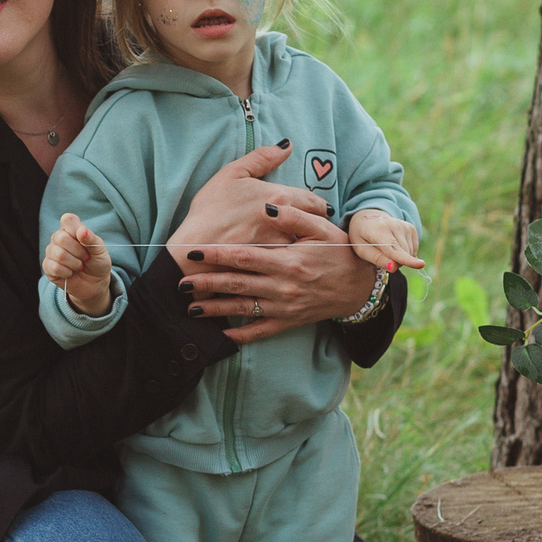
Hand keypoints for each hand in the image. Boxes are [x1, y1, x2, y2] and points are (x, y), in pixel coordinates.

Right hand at [42, 213, 114, 315]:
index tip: (84, 239)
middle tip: (85, 258)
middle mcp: (58, 238)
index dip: (75, 229)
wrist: (95, 283)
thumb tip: (81, 230)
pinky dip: (67, 273)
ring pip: (58, 254)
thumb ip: (91, 239)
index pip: (67, 219)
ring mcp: (51, 252)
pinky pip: (55, 268)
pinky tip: (70, 273)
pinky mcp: (47, 267)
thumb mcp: (100, 250)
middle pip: (61, 238)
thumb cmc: (97, 263)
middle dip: (78, 251)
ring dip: (74, 263)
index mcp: (71, 229)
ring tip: (79, 266)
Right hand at [165, 141, 329, 264]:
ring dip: (305, 244)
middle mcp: (287, 223)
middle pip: (313, 225)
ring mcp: (282, 248)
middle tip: (313, 227)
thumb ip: (262, 158)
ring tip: (302, 245)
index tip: (320, 209)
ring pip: (304, 245)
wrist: (195, 249)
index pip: (313, 201)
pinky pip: (291, 262)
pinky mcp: (273, 268)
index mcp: (280, 197)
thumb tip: (287, 146)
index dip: (318, 205)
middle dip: (315, 225)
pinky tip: (288, 261)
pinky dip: (292, 260)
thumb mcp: (231, 175)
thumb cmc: (209, 211)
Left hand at [179, 203, 380, 343]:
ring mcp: (285, 307)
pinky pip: (260, 331)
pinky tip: (220, 335)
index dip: (216, 255)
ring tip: (190, 308)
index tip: (193, 253)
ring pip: (243, 309)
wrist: (361, 286)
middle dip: (206, 283)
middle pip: (236, 284)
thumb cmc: (339, 252)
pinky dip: (239, 335)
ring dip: (215, 309)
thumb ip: (295, 216)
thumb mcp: (322, 228)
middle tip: (180, 283)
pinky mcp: (289, 322)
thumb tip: (267, 206)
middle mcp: (283, 286)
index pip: (243, 257)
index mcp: (287, 260)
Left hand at [347, 209, 424, 271]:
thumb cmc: (363, 238)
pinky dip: (405, 253)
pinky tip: (395, 245)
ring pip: (410, 253)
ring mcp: (404, 225)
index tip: (421, 264)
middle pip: (403, 254)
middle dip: (394, 262)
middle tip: (381, 254)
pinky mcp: (411, 228)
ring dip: (400, 258)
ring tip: (387, 249)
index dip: (405, 259)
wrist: (368, 220)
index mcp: (378, 230)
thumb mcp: (362, 251)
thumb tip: (394, 267)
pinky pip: (413, 250)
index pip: (394, 248)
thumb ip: (378, 259)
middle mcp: (394, 225)